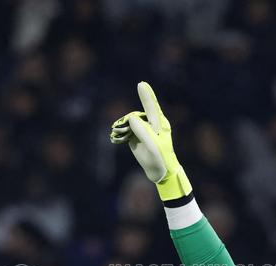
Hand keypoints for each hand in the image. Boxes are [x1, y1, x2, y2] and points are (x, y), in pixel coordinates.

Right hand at [110, 81, 191, 201]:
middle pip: (135, 116)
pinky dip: (119, 133)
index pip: (152, 107)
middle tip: (120, 131)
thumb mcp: (153, 146)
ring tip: (118, 136)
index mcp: (159, 123)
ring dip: (122, 128)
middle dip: (127, 122)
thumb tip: (132, 117)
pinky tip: (116, 138)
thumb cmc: (160, 158)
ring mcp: (142, 129)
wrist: (158, 171)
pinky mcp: (134, 135)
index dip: (146, 95)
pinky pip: (124, 130)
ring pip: (128, 122)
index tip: (141, 84)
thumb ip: (143, 131)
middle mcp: (150, 123)